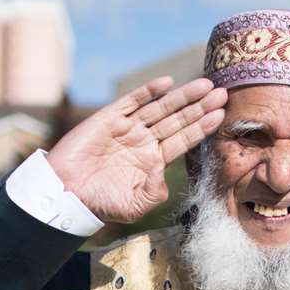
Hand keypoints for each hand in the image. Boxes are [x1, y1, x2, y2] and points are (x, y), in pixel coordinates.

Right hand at [47, 75, 227, 223]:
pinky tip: (167, 84)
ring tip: (205, 85)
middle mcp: (143, 142)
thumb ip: (155, 193)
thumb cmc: (100, 203)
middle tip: (223, 93)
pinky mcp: (109, 118)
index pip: (183, 140)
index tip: (221, 115)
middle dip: (200, 107)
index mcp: (152, 161)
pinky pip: (132, 101)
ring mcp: (128, 128)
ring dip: (182, 96)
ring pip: (160, 108)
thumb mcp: (134, 205)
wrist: (66, 192)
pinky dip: (148, 91)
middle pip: (177, 120)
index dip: (201, 127)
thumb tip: (165, 174)